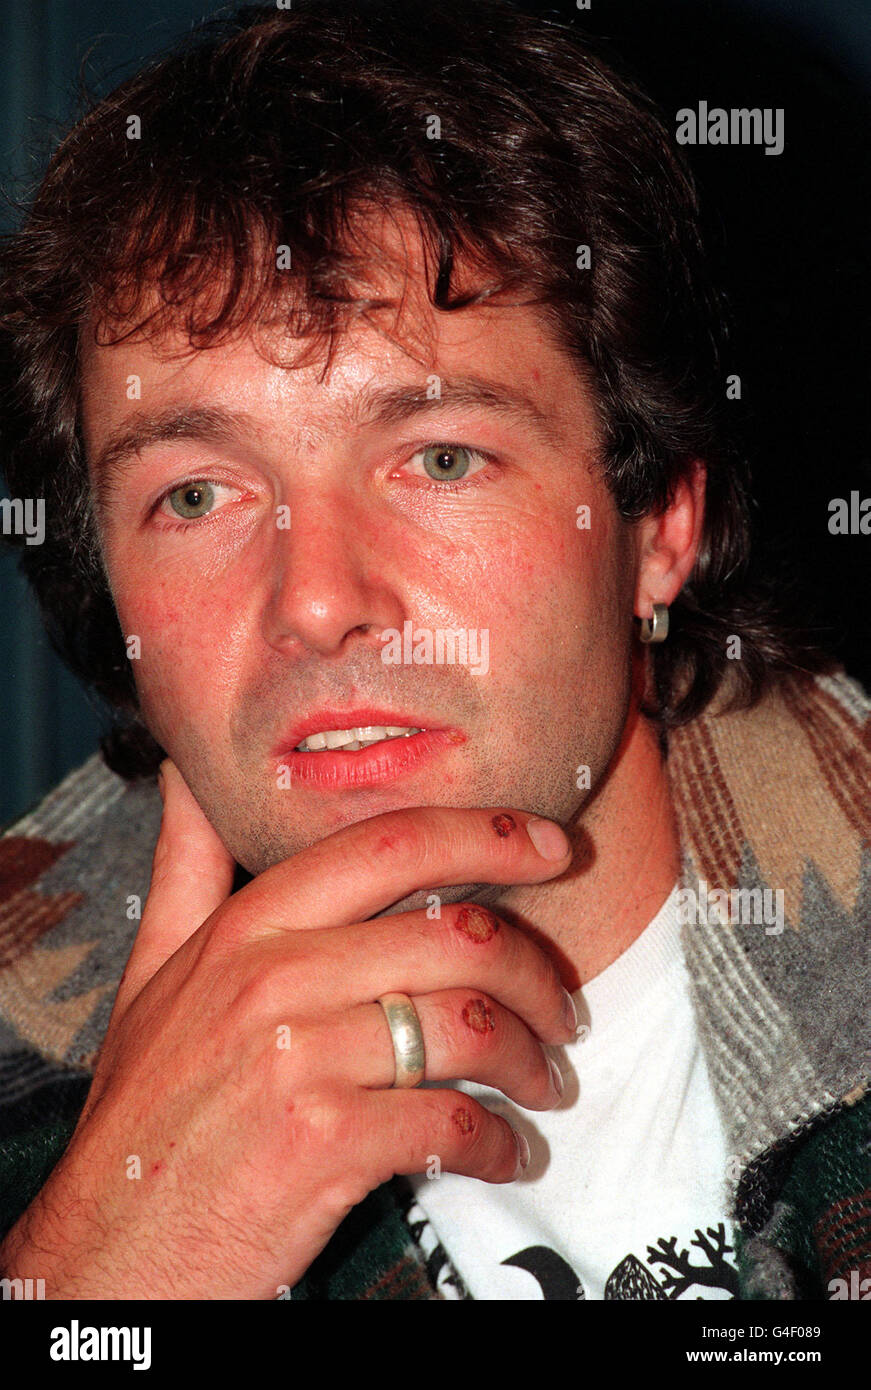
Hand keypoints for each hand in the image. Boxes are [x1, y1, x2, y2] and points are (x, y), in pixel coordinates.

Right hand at [0, 760, 574, 1298]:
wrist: (109, 1248)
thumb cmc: (144, 1113)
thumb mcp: (152, 974)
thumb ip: (184, 867)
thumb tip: (188, 774)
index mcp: (247, 927)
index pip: (393, 845)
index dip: (490, 834)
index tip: (551, 845)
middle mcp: (275, 978)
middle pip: (458, 936)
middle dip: (537, 972)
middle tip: (560, 1006)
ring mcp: (299, 1061)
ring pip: (471, 1026)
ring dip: (531, 1058)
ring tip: (543, 1081)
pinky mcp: (324, 1145)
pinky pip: (453, 1122)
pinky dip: (499, 1141)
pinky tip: (505, 1151)